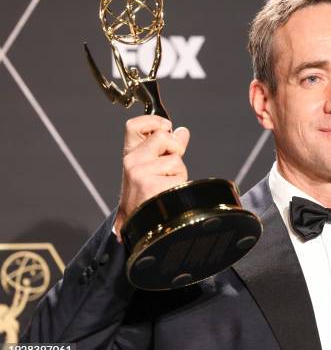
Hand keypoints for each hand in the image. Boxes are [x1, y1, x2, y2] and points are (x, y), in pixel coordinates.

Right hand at [113, 115, 189, 241]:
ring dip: (179, 173)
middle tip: (170, 167)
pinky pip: (180, 177)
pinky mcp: (153, 185)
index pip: (134, 125)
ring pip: (176, 159)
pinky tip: (170, 197)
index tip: (166, 128)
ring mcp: (141, 173)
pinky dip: (181, 187)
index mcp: (130, 155)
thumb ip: (165, 149)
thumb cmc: (146, 199)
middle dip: (176, 149)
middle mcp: (132, 162)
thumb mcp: (151, 170)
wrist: (140, 228)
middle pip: (164, 136)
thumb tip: (182, 131)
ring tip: (167, 187)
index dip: (154, 121)